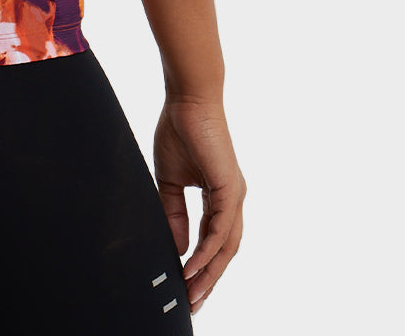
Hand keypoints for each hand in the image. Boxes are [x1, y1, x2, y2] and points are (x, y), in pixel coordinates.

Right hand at [153, 95, 245, 316]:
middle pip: (224, 252)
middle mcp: (232, 200)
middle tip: (192, 305)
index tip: (186, 288)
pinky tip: (191, 268)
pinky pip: (220, 231)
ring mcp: (234, 196)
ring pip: (226, 248)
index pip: (213, 241)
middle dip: (209, 281)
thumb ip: (174, 213)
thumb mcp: (170, 181)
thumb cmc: (179, 131)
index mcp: (220, 196)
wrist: (187, 100)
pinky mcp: (230, 190)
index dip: (201, 267)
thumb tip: (176, 248)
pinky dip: (206, 253)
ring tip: (192, 295)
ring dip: (209, 274)